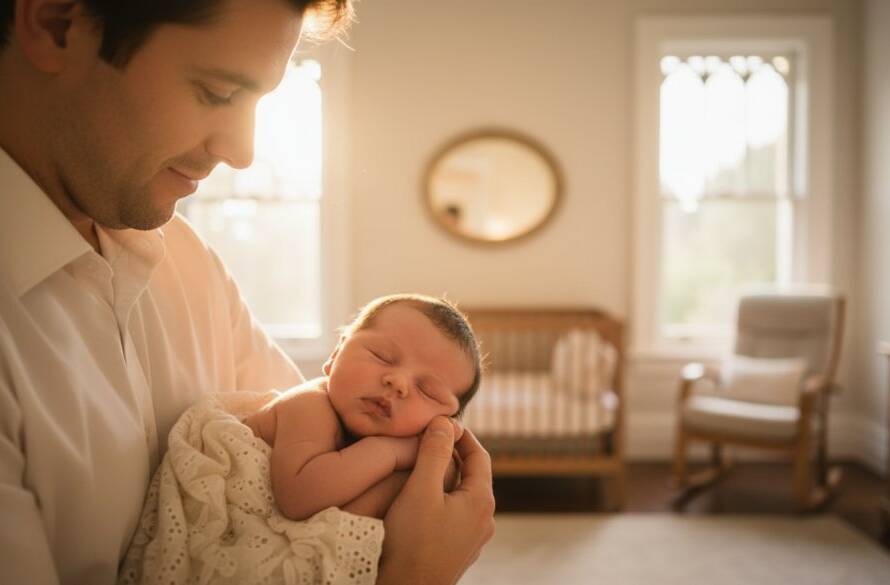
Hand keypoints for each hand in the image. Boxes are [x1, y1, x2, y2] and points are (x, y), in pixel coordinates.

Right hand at [378, 417, 494, 584]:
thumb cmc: (412, 543)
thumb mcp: (421, 490)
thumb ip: (434, 453)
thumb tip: (445, 421)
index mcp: (482, 501)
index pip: (479, 455)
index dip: (461, 434)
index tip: (440, 423)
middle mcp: (484, 520)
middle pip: (471, 475)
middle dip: (451, 455)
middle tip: (425, 441)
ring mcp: (473, 539)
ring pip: (462, 497)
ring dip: (444, 478)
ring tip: (419, 468)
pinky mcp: (458, 552)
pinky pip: (454, 516)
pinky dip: (441, 500)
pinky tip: (419, 502)